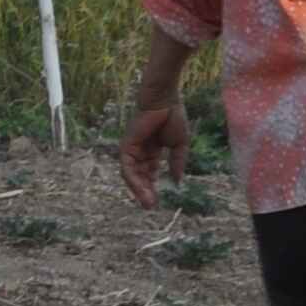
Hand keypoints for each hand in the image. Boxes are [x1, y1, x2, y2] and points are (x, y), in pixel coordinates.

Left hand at [117, 93, 192, 208]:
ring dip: (139, 190)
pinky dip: (134, 180)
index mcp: (152, 149)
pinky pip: (128, 167)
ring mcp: (132, 148)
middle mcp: (140, 150)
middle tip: (151, 206)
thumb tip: (177, 181)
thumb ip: (177, 163)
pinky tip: (143, 191)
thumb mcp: (179, 145)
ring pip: (132, 174)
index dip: (153, 185)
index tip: (158, 200)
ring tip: (148, 203)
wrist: (165, 99)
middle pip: (139, 175)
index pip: (149, 171)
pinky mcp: (127, 146)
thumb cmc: (173, 116)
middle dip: (145, 191)